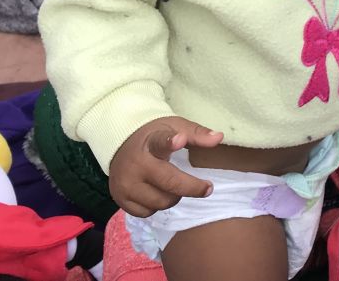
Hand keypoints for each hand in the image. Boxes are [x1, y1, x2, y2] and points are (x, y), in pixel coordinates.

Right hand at [109, 116, 223, 216]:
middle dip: (192, 187)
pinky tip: (157, 193)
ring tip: (175, 186)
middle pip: (169, 183)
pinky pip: (146, 212)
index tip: (180, 140)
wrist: (119, 144)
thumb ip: (196, 134)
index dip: (170, 143)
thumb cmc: (153, 135)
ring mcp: (125, 185)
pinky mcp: (121, 200)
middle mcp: (135, 165)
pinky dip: (156, 206)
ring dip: (174, 197)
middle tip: (208, 188)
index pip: (160, 142)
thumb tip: (219, 138)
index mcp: (150, 142)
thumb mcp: (174, 127)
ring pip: (160, 202)